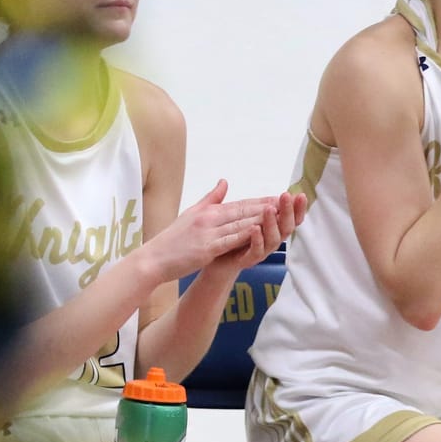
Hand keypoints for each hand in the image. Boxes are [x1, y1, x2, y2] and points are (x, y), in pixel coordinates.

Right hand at [139, 179, 272, 283]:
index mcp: (208, 211)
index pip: (239, 204)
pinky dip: (244, 235)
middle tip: (287, 202)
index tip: (278, 197)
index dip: (260, 201)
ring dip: (261, 218)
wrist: (153, 259)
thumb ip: (211, 198)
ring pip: (240, 224)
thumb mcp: (192, 213)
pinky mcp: (206, 249)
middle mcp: (209, 218)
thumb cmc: (172, 240)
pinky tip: (259, 230)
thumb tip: (224, 181)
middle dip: (266, 206)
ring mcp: (208, 233)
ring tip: (280, 214)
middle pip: (243, 211)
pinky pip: (230, 241)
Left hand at [204, 191, 308, 275]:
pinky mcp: (249, 260)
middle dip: (288, 211)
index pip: (290, 217)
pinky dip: (257, 239)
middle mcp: (271, 240)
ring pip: (273, 239)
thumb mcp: (237, 217)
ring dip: (272, 223)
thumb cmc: (230, 239)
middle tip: (286, 196)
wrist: (216, 264)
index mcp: (273, 228)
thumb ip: (247, 204)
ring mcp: (262, 251)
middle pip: (286, 227)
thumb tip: (232, 183)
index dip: (297, 207)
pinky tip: (255, 228)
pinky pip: (257, 251)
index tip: (300, 194)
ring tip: (270, 209)